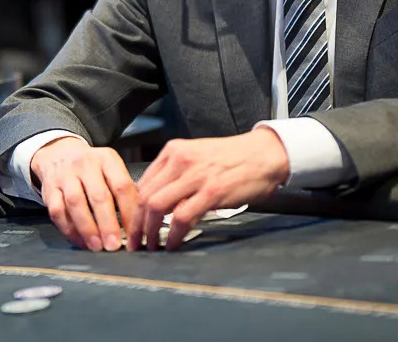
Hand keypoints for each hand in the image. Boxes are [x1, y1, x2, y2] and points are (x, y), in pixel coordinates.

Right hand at [30, 137, 140, 252]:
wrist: (58, 153)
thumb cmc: (91, 168)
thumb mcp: (110, 168)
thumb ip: (124, 191)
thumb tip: (138, 223)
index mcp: (106, 159)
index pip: (121, 186)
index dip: (129, 213)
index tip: (134, 233)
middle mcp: (85, 164)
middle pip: (99, 196)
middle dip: (108, 224)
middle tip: (114, 245)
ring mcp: (65, 175)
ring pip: (76, 203)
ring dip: (87, 228)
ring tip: (97, 246)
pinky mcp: (49, 188)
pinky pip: (57, 211)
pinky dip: (69, 229)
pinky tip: (80, 241)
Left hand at [135, 129, 289, 251]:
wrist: (265, 154)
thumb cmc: (233, 159)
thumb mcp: (196, 157)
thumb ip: (176, 175)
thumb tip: (158, 202)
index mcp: (173, 151)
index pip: (141, 183)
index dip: (132, 208)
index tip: (132, 225)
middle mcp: (179, 160)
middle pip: (144, 196)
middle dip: (135, 224)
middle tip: (134, 242)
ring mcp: (195, 175)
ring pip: (156, 206)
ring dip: (150, 232)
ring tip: (151, 246)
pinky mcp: (211, 191)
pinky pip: (181, 217)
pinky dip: (173, 235)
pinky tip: (173, 244)